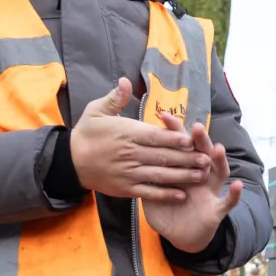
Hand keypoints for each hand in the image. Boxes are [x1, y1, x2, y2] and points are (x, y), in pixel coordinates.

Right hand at [69, 78, 209, 200]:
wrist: (69, 161)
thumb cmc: (86, 134)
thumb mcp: (96, 111)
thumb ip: (114, 98)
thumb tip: (125, 81)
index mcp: (127, 133)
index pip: (156, 137)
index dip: (175, 139)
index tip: (193, 140)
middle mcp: (130, 154)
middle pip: (163, 157)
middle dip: (186, 159)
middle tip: (206, 160)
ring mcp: (129, 172)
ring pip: (160, 175)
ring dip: (182, 176)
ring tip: (200, 176)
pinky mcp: (126, 188)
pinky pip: (149, 192)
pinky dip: (165, 194)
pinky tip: (181, 194)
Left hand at [143, 113, 243, 252]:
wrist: (181, 237)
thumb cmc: (167, 212)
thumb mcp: (152, 193)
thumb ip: (145, 176)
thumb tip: (130, 158)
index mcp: (182, 170)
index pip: (179, 147)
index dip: (174, 132)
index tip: (164, 115)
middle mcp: (199, 177)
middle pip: (201, 154)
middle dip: (200, 141)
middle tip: (195, 126)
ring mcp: (209, 192)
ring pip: (218, 173)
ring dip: (219, 161)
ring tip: (218, 149)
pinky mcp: (216, 210)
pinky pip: (228, 202)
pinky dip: (234, 195)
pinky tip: (237, 185)